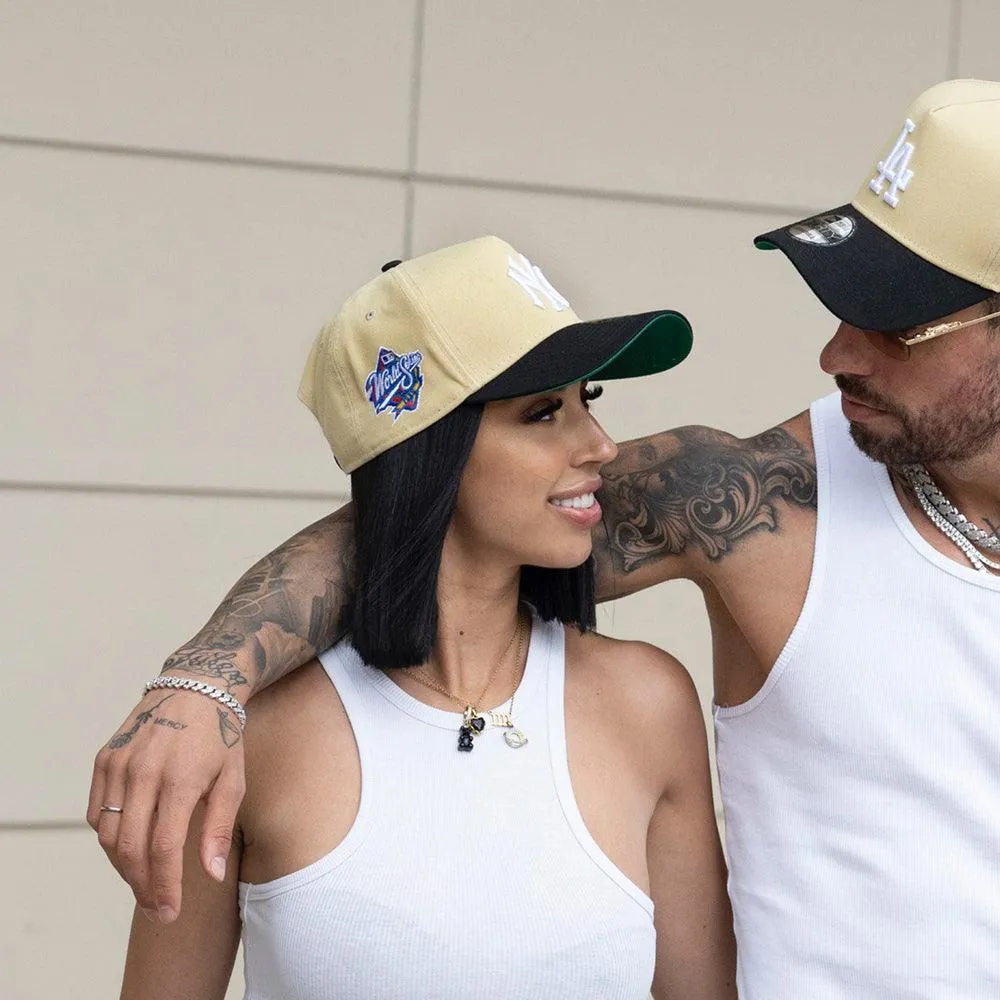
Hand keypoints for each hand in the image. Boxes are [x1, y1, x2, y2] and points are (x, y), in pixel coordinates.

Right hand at [87, 688, 245, 922]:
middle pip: (130, 848)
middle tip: (157, 909)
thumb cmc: (220, 737)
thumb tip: (211, 875)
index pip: (163, 849)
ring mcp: (119, 765)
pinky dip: (108, 839)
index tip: (170, 912)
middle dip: (142, 887)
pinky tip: (128, 849)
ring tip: (145, 883)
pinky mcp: (105, 759)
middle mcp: (144, 772)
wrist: (195, 688)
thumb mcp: (233, 779)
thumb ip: (219, 829)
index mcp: (180, 779)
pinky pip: (96, 813)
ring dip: (123, 868)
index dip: (164, 886)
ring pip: (108, 835)